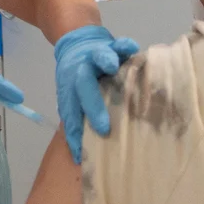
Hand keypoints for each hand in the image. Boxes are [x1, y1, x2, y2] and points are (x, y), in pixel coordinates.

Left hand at [54, 26, 141, 162]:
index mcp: (72, 90)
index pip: (74, 111)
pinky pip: (118, 44)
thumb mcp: (71, 103)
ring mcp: (96, 58)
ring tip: (111, 66)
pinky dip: (124, 45)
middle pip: (84, 86)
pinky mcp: (111, 46)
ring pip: (99, 57)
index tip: (94, 143)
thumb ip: (75, 128)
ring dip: (104, 60)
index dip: (79, 131)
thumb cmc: (78, 83)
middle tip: (103, 124)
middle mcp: (83, 73)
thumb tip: (79, 159)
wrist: (77, 45)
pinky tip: (132, 47)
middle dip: (93, 104)